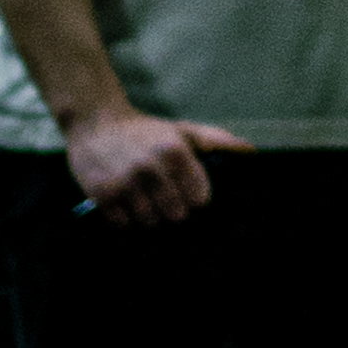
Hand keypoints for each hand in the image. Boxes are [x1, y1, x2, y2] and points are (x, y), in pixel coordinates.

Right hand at [63, 104, 239, 226]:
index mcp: (175, 151)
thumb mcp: (181, 129)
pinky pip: (123, 226)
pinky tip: (126, 204)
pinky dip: (126, 221)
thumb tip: (251, 152)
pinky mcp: (103, 195)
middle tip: (164, 200)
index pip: (199, 199)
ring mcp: (125, 183)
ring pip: (149, 223)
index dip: (195, 201)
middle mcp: (151, 167)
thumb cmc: (145, 130)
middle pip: (175, 216)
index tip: (188, 197)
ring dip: (149, 218)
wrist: (96, 122)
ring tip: (145, 201)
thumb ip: (216, 140)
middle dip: (172, 211)